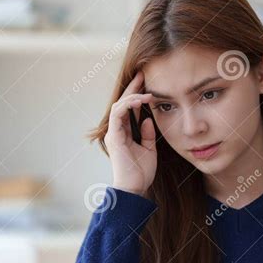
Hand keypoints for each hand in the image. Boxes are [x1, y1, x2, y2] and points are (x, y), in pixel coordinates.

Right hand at [105, 69, 157, 196]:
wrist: (135, 188)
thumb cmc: (141, 172)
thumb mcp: (149, 148)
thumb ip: (147, 133)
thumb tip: (148, 119)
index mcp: (123, 132)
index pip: (129, 108)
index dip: (137, 94)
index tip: (148, 83)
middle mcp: (116, 130)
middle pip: (123, 102)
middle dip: (133, 87)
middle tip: (144, 74)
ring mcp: (113, 133)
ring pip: (119, 105)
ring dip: (133, 95)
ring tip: (146, 89)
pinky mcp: (114, 136)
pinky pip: (118, 114)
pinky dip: (129, 104)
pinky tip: (141, 100)